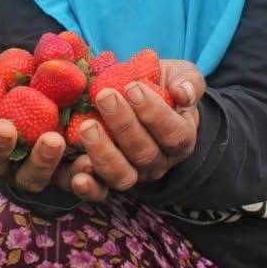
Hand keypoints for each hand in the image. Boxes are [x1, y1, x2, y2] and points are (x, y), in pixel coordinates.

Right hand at [0, 58, 72, 193]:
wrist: (53, 78)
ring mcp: (30, 171)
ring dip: (40, 162)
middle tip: (6, 128)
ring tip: (52, 140)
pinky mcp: (63, 174)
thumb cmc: (9, 77)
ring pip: (30, 177)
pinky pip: (69, 181)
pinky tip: (89, 162)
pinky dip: (79, 176)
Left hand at [80, 59, 203, 192]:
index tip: (133, 87)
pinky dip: (89, 187)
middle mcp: (158, 162)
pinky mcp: (106, 179)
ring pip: (122, 175)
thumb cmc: (162, 86)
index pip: (173, 133)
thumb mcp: (180, 76)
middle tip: (105, 96)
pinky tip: (78, 175)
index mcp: (180, 139)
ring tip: (87, 126)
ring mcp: (133, 173)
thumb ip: (188, 82)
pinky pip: (100, 191)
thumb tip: (183, 93)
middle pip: (144, 153)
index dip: (154, 112)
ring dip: (104, 152)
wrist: (141, 98)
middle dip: (123, 124)